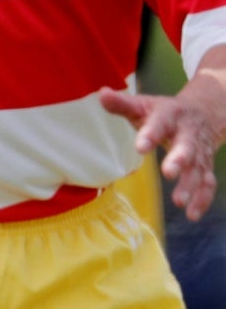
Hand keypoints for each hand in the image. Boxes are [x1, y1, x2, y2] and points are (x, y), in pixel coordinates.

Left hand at [100, 82, 225, 221]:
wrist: (205, 111)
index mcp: (170, 116)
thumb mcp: (144, 105)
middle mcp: (188, 134)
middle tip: (169, 172)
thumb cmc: (164, 112)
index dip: (150, 134)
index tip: (140, 147)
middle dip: (180, 159)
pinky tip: (192, 215)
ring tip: (179, 202)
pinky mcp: (205, 165)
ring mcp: (199, 151)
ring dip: (191, 185)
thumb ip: (122, 104)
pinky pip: (208, 182)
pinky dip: (203, 198)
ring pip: (199, 168)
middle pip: (187, 146)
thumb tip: (101, 93)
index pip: (160, 124)